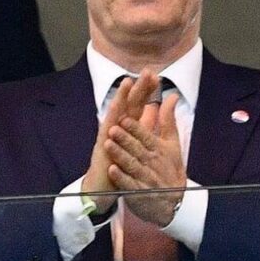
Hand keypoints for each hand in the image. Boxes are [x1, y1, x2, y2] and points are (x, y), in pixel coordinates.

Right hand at [82, 70, 159, 212]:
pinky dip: (111, 116)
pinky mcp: (102, 146)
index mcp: (129, 128)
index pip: (140, 105)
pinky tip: (115, 105)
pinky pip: (107, 128)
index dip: (147, 92)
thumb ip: (146, 124)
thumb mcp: (137, 142)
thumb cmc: (119, 165)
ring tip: (128, 81)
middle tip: (146, 71)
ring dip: (123, 96)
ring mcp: (109, 136)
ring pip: (117, 112)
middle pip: (130, 104)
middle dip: (138, 88)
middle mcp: (118, 128)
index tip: (157, 77)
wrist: (102, 189)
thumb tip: (156, 107)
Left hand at [105, 93, 185, 225]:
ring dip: (120, 155)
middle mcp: (152, 162)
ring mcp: (145, 178)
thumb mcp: (173, 144)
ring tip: (108, 145)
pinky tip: (112, 170)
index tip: (124, 118)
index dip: (135, 128)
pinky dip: (121, 177)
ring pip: (131, 164)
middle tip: (113, 129)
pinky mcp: (138, 192)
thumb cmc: (170, 169)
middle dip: (125, 139)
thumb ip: (169, 120)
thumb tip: (171, 97)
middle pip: (137, 149)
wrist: (172, 202)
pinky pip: (129, 184)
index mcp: (159, 149)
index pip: (146, 136)